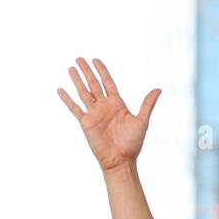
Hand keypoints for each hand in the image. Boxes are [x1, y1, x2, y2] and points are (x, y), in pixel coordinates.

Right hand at [57, 58, 159, 172]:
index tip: (95, 59)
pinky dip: (67, 99)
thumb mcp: (142, 121)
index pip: (108, 82)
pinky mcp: (85, 122)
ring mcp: (94, 114)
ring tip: (70, 68)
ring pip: (83, 92)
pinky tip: (60, 89)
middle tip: (79, 58)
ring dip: (77, 80)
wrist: (120, 160)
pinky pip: (74, 108)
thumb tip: (158, 89)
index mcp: (117, 104)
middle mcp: (104, 106)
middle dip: (87, 71)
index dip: (102, 70)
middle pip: (93, 84)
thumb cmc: (133, 143)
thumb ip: (147, 104)